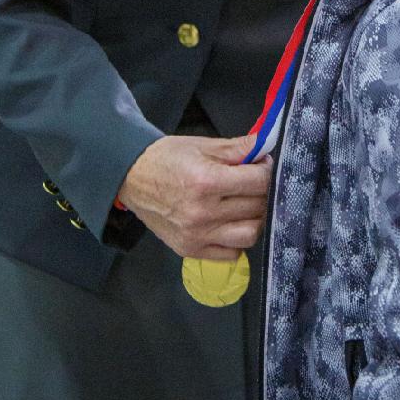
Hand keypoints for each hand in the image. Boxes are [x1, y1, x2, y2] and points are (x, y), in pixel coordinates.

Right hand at [118, 133, 271, 259]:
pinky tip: (230, 222)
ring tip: (245, 204)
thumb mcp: (202, 145)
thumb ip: (237, 148)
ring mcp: (197, 236)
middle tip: (254, 181)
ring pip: (249, 235)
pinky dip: (237, 239)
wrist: (132, 178)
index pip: (257, 182)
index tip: (263, 165)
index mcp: (206, 182)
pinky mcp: (191, 250)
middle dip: (262, 191)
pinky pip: (231, 254)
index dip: (266, 170)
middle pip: (256, 207)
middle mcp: (203, 213)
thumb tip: (265, 146)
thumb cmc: (167, 158)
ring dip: (254, 218)